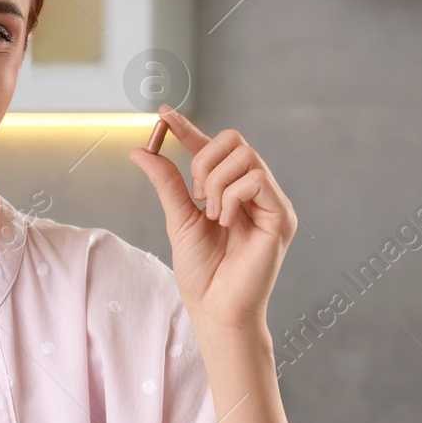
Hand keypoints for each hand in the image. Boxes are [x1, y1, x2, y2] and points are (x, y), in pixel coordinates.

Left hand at [126, 105, 297, 333]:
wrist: (215, 309)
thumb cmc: (201, 272)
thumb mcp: (178, 219)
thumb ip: (166, 182)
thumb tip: (139, 150)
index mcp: (231, 191)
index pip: (212, 148)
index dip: (188, 129)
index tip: (163, 114)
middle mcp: (255, 192)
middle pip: (234, 140)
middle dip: (205, 161)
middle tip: (197, 196)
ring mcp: (271, 202)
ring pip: (245, 156)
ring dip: (217, 183)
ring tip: (212, 216)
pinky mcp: (281, 216)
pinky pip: (257, 179)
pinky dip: (232, 196)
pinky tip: (226, 221)